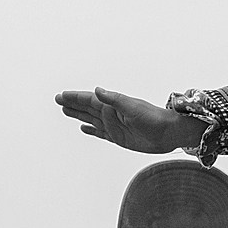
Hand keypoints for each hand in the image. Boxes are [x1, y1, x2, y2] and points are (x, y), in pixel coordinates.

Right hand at [58, 88, 202, 153]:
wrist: (169, 133)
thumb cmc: (154, 118)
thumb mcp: (133, 108)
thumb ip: (114, 100)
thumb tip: (97, 90)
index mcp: (113, 105)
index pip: (89, 100)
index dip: (75, 98)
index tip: (61, 95)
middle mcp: (112, 114)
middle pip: (87, 108)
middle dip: (73, 104)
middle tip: (58, 99)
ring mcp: (114, 126)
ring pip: (91, 120)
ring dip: (79, 115)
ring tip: (66, 111)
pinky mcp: (119, 138)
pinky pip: (100, 133)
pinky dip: (91, 131)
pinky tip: (84, 128)